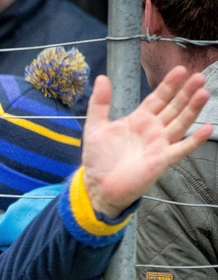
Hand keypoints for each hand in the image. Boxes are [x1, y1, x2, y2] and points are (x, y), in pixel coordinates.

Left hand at [82, 67, 211, 217]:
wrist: (97, 186)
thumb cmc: (98, 158)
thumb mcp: (95, 127)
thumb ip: (99, 103)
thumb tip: (101, 78)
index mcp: (138, 120)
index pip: (157, 98)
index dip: (169, 85)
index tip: (180, 70)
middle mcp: (152, 130)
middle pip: (173, 107)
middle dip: (186, 92)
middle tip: (198, 76)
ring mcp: (159, 144)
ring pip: (180, 123)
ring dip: (193, 109)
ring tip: (203, 93)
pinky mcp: (162, 160)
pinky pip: (182, 148)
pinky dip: (195, 140)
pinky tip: (207, 128)